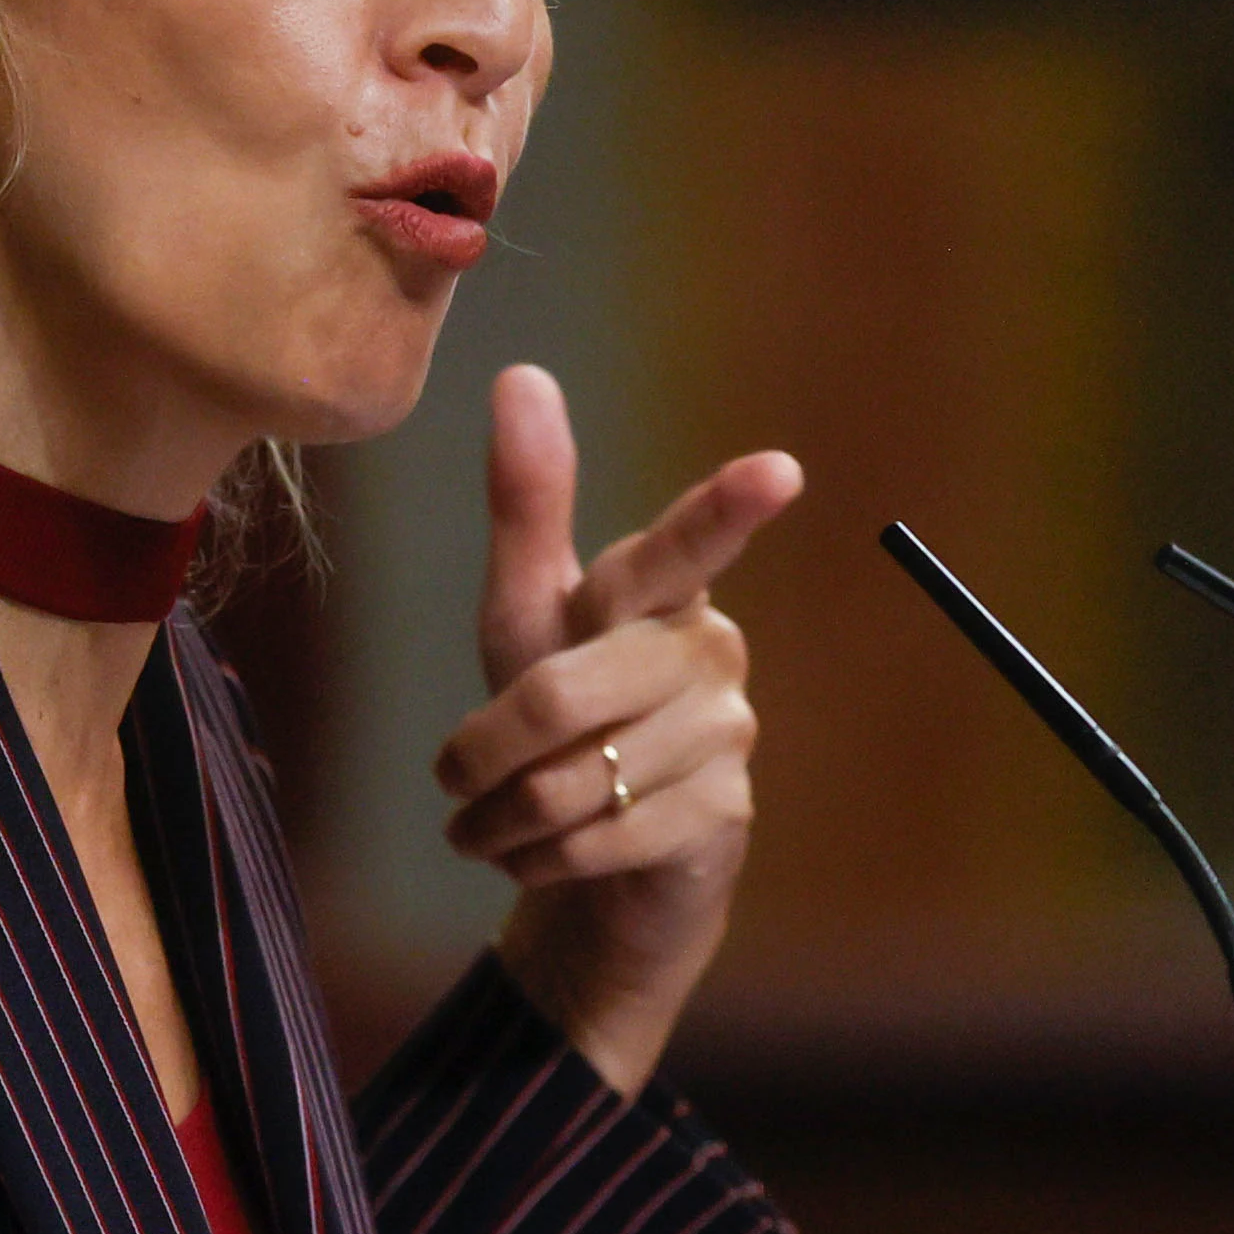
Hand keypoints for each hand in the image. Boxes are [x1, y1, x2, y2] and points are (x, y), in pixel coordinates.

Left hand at [434, 365, 802, 1093]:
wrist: (599, 861)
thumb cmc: (561, 713)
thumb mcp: (525, 612)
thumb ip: (528, 502)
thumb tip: (521, 372)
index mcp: (662, 591)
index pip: (689, 545)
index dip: (727, 509)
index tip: (779, 472)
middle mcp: (709, 650)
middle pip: (564, 693)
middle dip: (484, 747)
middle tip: (454, 777)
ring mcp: (725, 734)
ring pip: (572, 779)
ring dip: (503, 816)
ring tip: (497, 822)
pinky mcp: (720, 816)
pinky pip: (601, 839)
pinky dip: (541, 858)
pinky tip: (539, 856)